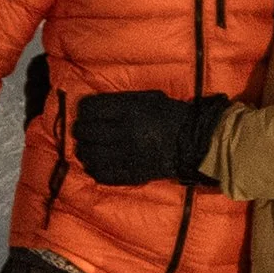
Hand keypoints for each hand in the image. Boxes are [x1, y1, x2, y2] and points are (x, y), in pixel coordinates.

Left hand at [74, 89, 230, 185]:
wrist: (193, 142)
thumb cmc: (169, 115)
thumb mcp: (147, 98)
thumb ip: (120, 101)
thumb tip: (94, 108)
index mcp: (129, 109)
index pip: (90, 108)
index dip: (83, 110)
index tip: (85, 112)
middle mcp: (124, 132)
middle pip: (85, 131)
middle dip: (80, 130)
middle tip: (83, 131)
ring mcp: (127, 155)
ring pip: (89, 155)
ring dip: (84, 151)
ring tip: (87, 148)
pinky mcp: (131, 174)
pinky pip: (101, 174)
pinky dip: (93, 168)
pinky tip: (95, 163)